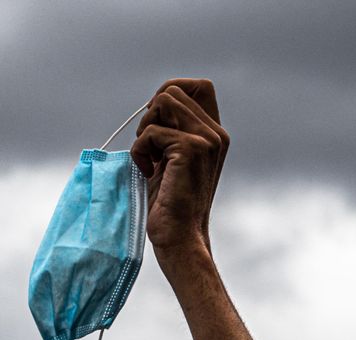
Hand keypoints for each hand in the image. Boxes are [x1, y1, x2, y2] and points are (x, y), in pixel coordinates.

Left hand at [131, 79, 228, 265]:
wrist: (179, 237)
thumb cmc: (169, 203)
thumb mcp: (171, 160)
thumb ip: (172, 131)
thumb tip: (152, 104)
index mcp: (215, 134)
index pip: (199, 86)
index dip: (170, 92)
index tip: (155, 123)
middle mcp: (216, 133)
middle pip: (173, 90)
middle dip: (149, 114)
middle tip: (148, 148)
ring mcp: (207, 139)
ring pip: (162, 102)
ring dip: (144, 130)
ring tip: (148, 158)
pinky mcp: (191, 149)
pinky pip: (151, 132)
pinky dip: (139, 151)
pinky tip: (147, 172)